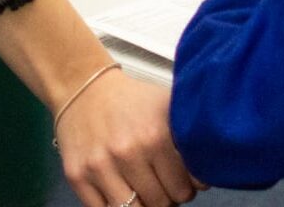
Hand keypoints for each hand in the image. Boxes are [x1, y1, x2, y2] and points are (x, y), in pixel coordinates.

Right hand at [53, 68, 198, 206]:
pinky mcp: (77, 176)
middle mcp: (127, 152)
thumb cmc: (131, 101)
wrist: (83, 88)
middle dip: (167, 198)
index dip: (186, 189)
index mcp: (155, 135)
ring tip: (146, 191)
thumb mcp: (166, 107)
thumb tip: (206, 176)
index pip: (182, 189)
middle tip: (164, 186)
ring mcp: (100, 167)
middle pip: (160, 203)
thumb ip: (189, 138)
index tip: (184, 182)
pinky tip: (123, 192)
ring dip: (144, 206)